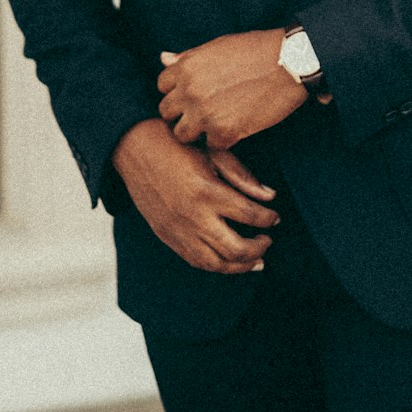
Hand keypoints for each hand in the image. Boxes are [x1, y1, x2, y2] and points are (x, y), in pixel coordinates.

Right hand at [111, 118, 279, 273]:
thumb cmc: (177, 145)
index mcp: (207, 192)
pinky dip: (217, 266)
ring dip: (241, 266)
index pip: (249, 215)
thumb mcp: (213, 153)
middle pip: (236, 249)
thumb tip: (270, 197)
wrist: (135, 149)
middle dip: (259, 248)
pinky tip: (230, 261)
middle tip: (268, 240)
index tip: (276, 217)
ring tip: (256, 260)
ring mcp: (179, 231)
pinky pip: (196, 262)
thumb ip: (242, 176)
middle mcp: (193, 217)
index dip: (268, 219)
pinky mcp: (168, 237)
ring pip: (216, 264)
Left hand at [157, 29, 307, 148]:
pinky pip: (211, 145)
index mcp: (186, 67)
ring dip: (197, 131)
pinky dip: (223, 139)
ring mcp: (204, 113)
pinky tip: (237, 126)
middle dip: (183, 112)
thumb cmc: (255, 49)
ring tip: (216, 122)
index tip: (193, 93)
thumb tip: (162, 58)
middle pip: (167, 112)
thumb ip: (187, 58)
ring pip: (182, 135)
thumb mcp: (217, 46)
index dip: (178, 91)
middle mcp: (189, 91)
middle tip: (204, 111)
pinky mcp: (224, 131)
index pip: (162, 87)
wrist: (289, 63)